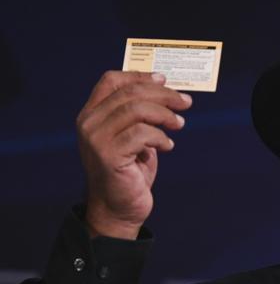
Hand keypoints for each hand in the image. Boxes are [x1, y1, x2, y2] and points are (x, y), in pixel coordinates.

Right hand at [76, 71, 190, 238]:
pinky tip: (167, 146)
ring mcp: (96, 139)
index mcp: (92, 114)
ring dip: (165, 115)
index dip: (140, 75)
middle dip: (163, 94)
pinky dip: (161, 137)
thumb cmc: (130, 171)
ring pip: (137, 109)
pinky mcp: (108, 155)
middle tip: (185, 102)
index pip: (111, 80)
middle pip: (130, 92)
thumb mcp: (135, 136)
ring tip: (179, 125)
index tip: (165, 79)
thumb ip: (141, 114)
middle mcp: (89, 123)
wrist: (119, 208)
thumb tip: (167, 89)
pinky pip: (142, 134)